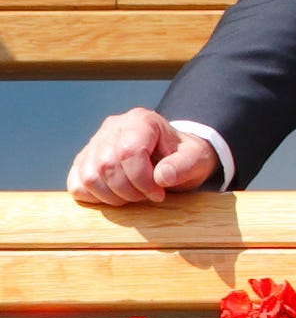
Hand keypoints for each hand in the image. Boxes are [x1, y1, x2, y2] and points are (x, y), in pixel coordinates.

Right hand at [67, 108, 217, 204]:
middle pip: (106, 166)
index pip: (129, 152)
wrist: (173, 158)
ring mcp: (95, 143)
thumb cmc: (184, 158)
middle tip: (147, 197)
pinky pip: (76, 183)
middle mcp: (114, 127)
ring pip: (89, 177)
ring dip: (111, 197)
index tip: (158, 193)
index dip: (142, 180)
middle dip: (128, 191)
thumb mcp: (197, 160)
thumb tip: (162, 177)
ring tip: (134, 197)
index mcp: (141, 120)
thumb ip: (184, 166)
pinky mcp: (84, 160)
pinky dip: (93, 197)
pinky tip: (116, 197)